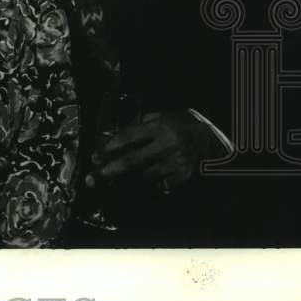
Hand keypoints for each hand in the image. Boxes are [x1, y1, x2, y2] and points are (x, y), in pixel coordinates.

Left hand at [85, 110, 220, 193]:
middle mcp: (167, 144)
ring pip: (144, 175)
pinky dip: (149, 184)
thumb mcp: (160, 117)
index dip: (110, 147)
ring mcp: (176, 162)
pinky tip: (139, 183)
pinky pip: (160, 184)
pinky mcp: (184, 175)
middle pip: (132, 161)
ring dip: (125, 180)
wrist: (209, 136)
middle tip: (92, 180)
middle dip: (109, 170)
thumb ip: (139, 126)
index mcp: (159, 126)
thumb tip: (112, 138)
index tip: (95, 156)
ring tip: (110, 182)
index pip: (129, 137)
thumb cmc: (179, 124)